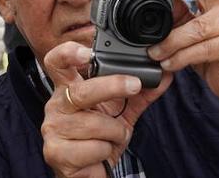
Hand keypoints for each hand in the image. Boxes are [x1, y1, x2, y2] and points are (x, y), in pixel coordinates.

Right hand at [40, 42, 172, 177]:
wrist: (91, 172)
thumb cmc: (101, 138)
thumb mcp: (123, 111)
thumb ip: (141, 92)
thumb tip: (165, 75)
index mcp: (68, 89)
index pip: (57, 62)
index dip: (69, 53)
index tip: (88, 53)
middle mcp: (57, 105)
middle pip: (82, 91)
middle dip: (113, 87)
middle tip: (135, 85)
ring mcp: (53, 129)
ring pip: (95, 123)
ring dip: (115, 132)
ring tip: (112, 137)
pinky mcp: (55, 152)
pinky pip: (93, 147)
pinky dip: (106, 151)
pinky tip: (100, 153)